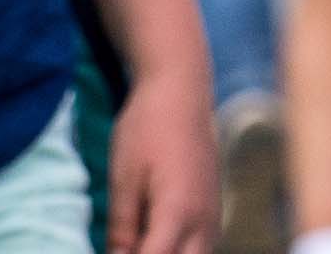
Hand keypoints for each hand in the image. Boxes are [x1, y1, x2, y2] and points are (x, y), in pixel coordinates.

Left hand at [107, 69, 218, 253]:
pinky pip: (202, 248)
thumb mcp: (123, 180)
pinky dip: (181, 252)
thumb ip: (121, 229)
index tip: (115, 252)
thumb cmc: (146, 130)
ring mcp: (213, 216)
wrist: (181, 91)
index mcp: (178, 214)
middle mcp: (204, 221)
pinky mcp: (214, 210)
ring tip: (139, 242)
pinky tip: (158, 242)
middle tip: (127, 245)